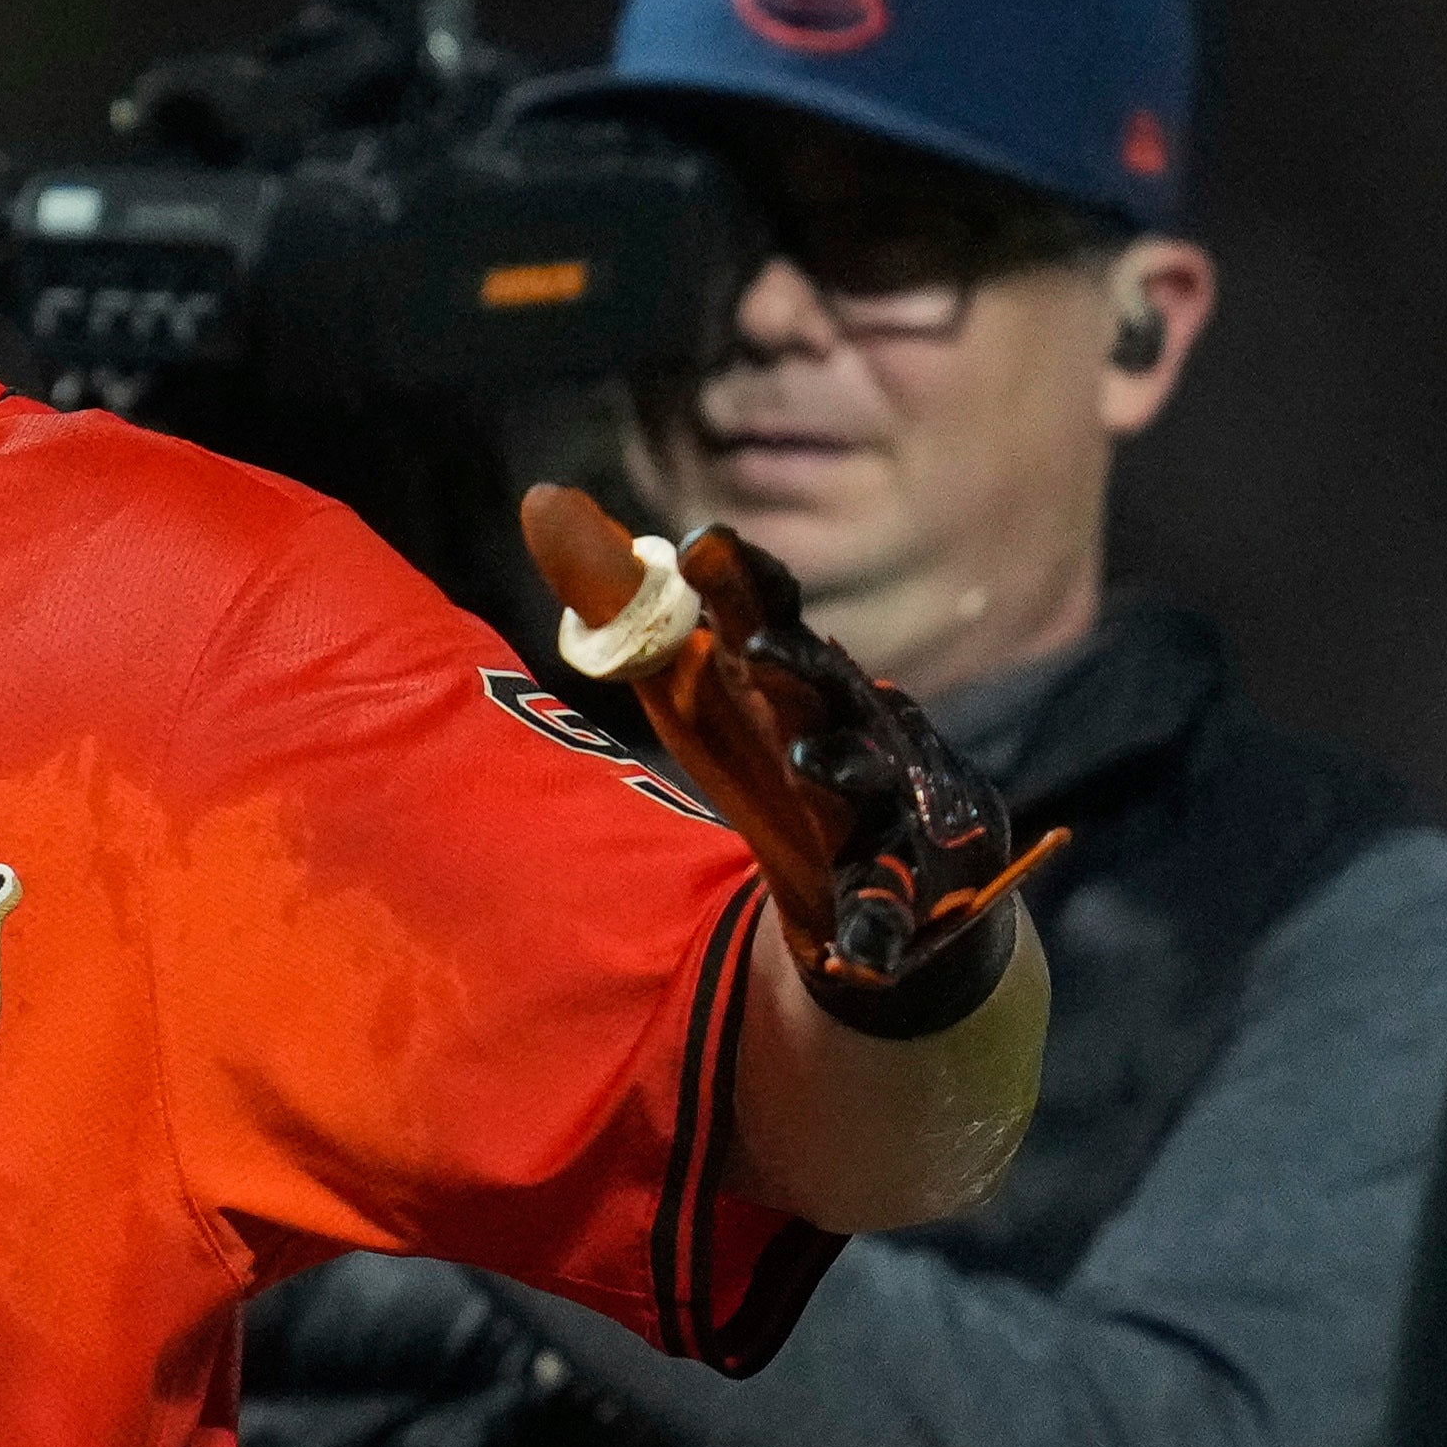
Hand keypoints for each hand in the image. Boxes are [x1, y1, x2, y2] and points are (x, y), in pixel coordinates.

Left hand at [516, 483, 1049, 1029]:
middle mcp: (849, 724)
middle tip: (755, 647)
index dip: (743, 582)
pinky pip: (890, 907)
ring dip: (839, 767)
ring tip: (804, 758)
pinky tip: (864, 948)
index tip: (704, 544)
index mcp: (791, 675)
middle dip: (795, 665)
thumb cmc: (773, 754)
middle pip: (821, 687)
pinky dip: (879, 924)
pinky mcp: (905, 881)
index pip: (770, 614)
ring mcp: (887, 802)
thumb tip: (541, 498)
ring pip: (866, 783)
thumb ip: (622, 604)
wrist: (883, 871)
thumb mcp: (689, 683)